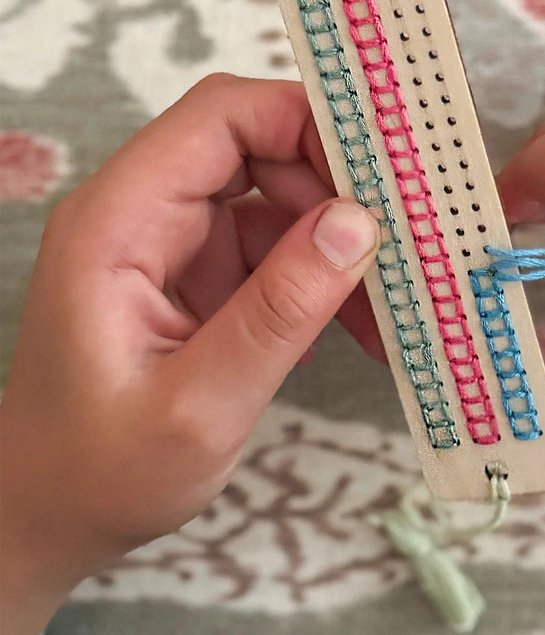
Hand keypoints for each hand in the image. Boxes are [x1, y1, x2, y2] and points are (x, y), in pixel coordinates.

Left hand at [0, 75, 380, 634]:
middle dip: (338, 190)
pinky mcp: (201, 274)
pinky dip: (324, 278)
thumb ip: (278, 311)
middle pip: (259, 146)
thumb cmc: (101, 473)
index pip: (221, 116)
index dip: (306, 120)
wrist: (51, 517)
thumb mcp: (199, 405)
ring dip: (340, 242)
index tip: (382, 171)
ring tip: (388, 305)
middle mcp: (145, 212)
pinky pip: (278, 246)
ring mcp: (175, 241)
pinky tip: (357, 325)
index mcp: (120, 220)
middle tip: (403, 243)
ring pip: (279, 197)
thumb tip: (357, 224)